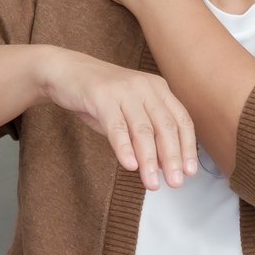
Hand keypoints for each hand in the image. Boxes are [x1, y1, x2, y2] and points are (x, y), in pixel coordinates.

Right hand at [40, 48, 197, 189]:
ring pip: (143, 130)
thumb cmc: (99, 96)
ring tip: (152, 183)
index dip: (187, 148)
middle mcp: (145, 87)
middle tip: (175, 183)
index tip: (189, 172)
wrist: (64, 72)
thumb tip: (163, 165)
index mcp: (158, 89)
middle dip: (172, 158)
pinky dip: (124, 148)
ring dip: (149, 160)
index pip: (181, 120)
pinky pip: (117, 127)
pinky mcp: (101, 96)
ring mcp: (124, 91)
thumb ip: (146, 134)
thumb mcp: (129, 111)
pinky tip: (129, 166)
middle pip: (166, 127)